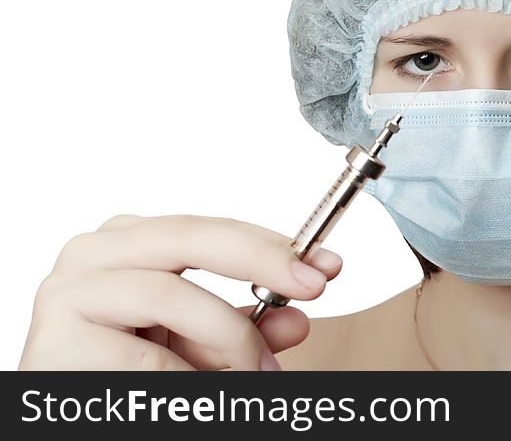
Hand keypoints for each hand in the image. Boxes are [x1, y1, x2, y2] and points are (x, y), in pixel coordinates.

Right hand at [18, 213, 341, 370]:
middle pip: (192, 237)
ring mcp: (69, 290)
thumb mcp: (200, 343)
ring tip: (258, 373)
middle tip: (312, 287)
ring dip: (230, 339)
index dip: (274, 245)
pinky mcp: (55, 339)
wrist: (74, 411)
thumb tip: (297, 319)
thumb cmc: (130, 370)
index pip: (213, 229)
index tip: (326, 266)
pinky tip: (198, 391)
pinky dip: (188, 379)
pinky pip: (147, 359)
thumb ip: (244, 327)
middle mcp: (95, 252)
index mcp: (132, 241)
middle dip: (263, 260)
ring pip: (173, 296)